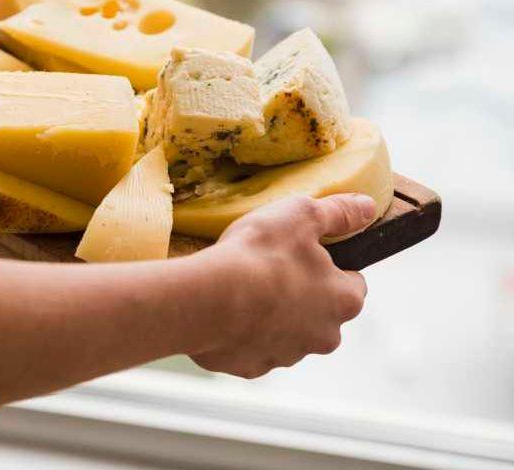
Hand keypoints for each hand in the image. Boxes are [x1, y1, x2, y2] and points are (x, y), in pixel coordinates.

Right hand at [190, 194, 374, 378]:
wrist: (206, 299)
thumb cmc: (258, 255)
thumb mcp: (300, 215)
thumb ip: (338, 212)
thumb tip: (367, 206)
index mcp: (344, 301)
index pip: (354, 284)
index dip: (332, 267)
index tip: (306, 255)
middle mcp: (325, 336)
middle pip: (321, 314)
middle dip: (302, 297)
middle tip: (270, 271)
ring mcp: (288, 355)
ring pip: (287, 334)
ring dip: (272, 317)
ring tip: (242, 291)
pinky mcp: (252, 367)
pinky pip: (252, 349)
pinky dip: (243, 335)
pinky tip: (225, 314)